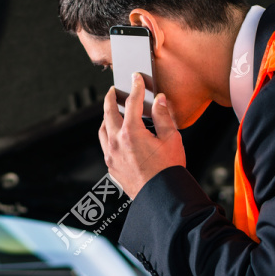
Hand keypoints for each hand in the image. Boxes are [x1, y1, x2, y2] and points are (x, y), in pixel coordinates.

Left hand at [99, 73, 185, 198]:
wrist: (161, 196)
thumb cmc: (168, 171)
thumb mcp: (171, 138)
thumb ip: (163, 116)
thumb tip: (159, 101)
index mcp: (131, 133)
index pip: (131, 103)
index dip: (135, 87)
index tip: (136, 79)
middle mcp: (116, 143)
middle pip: (109, 113)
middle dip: (111, 99)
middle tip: (113, 90)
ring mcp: (111, 156)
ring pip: (102, 129)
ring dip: (106, 117)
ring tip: (112, 112)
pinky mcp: (111, 167)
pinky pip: (105, 145)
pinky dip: (108, 135)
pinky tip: (115, 135)